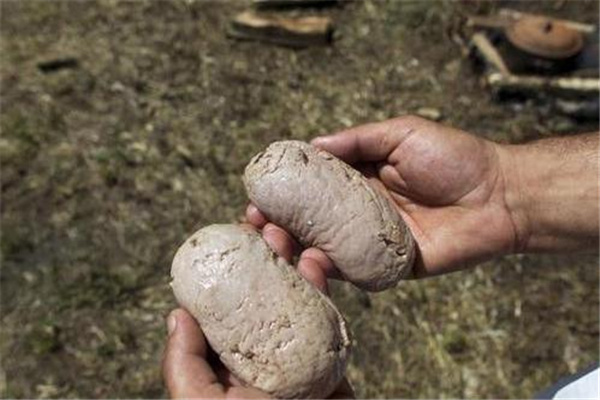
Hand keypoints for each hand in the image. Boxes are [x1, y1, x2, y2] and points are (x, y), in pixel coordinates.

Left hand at [162, 227, 354, 398]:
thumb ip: (184, 368)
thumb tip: (176, 314)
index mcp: (225, 372)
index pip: (221, 313)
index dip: (223, 272)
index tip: (226, 237)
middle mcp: (261, 363)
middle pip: (259, 300)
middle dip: (259, 260)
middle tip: (259, 225)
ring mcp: (299, 362)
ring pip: (294, 303)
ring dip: (291, 265)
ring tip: (285, 234)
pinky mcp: (332, 364)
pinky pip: (329, 320)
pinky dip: (323, 288)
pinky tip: (316, 260)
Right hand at [247, 116, 519, 278]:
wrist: (499, 195)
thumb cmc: (453, 157)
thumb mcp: (401, 133)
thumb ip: (356, 141)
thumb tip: (310, 145)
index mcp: (359, 180)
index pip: (310, 189)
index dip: (282, 192)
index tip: (256, 193)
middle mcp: (358, 213)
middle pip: (309, 222)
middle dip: (277, 225)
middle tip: (254, 225)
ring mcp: (370, 242)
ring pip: (323, 249)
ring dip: (293, 248)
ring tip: (272, 242)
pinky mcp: (387, 268)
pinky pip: (352, 272)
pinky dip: (327, 270)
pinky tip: (306, 263)